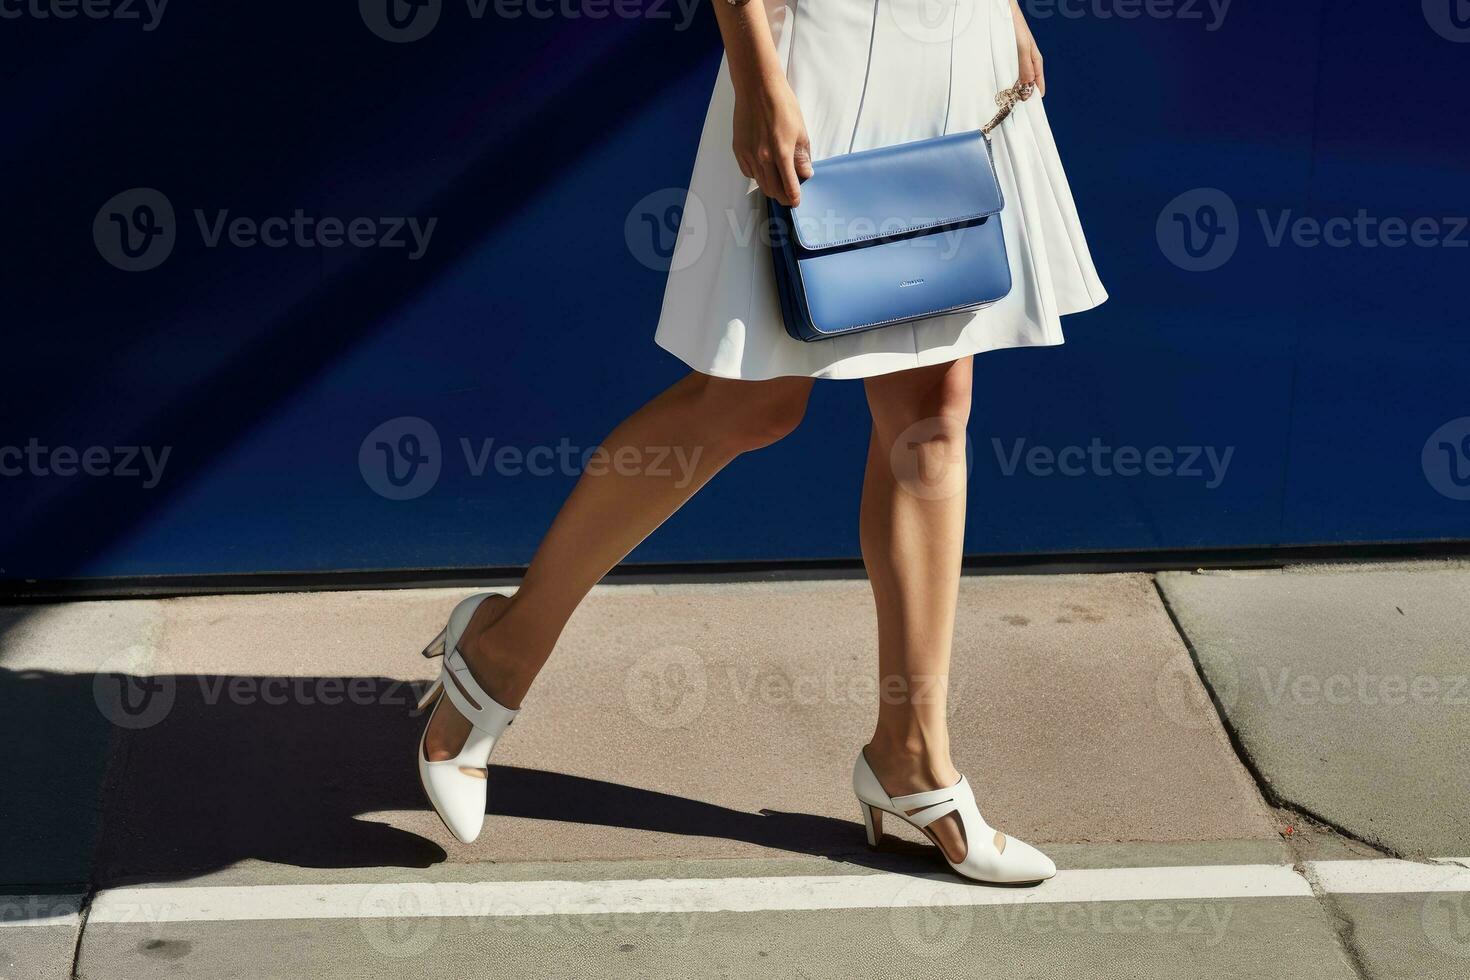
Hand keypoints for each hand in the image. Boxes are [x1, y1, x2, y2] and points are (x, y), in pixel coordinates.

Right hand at [732, 76, 813, 206]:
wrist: (757, 87)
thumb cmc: (781, 104)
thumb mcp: (800, 130)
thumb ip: (802, 156)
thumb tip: (805, 173)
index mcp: (781, 153)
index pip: (788, 187)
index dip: (794, 198)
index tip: (796, 201)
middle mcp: (763, 158)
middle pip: (772, 190)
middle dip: (782, 197)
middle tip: (789, 196)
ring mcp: (748, 155)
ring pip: (759, 183)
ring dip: (770, 187)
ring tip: (778, 183)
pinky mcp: (739, 150)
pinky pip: (748, 172)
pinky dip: (757, 176)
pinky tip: (764, 169)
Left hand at [1011, 0, 1044, 96]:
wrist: (1002, 11)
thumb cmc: (1015, 26)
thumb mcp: (1023, 47)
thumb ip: (1026, 66)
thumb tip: (1028, 86)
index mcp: (1034, 57)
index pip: (1038, 77)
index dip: (1036, 90)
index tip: (1034, 104)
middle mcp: (1025, 58)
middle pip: (1026, 79)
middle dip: (1023, 91)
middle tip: (1019, 105)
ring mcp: (1015, 57)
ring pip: (1016, 76)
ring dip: (1013, 86)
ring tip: (1009, 99)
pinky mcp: (1004, 56)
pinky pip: (1006, 70)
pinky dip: (1004, 79)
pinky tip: (999, 85)